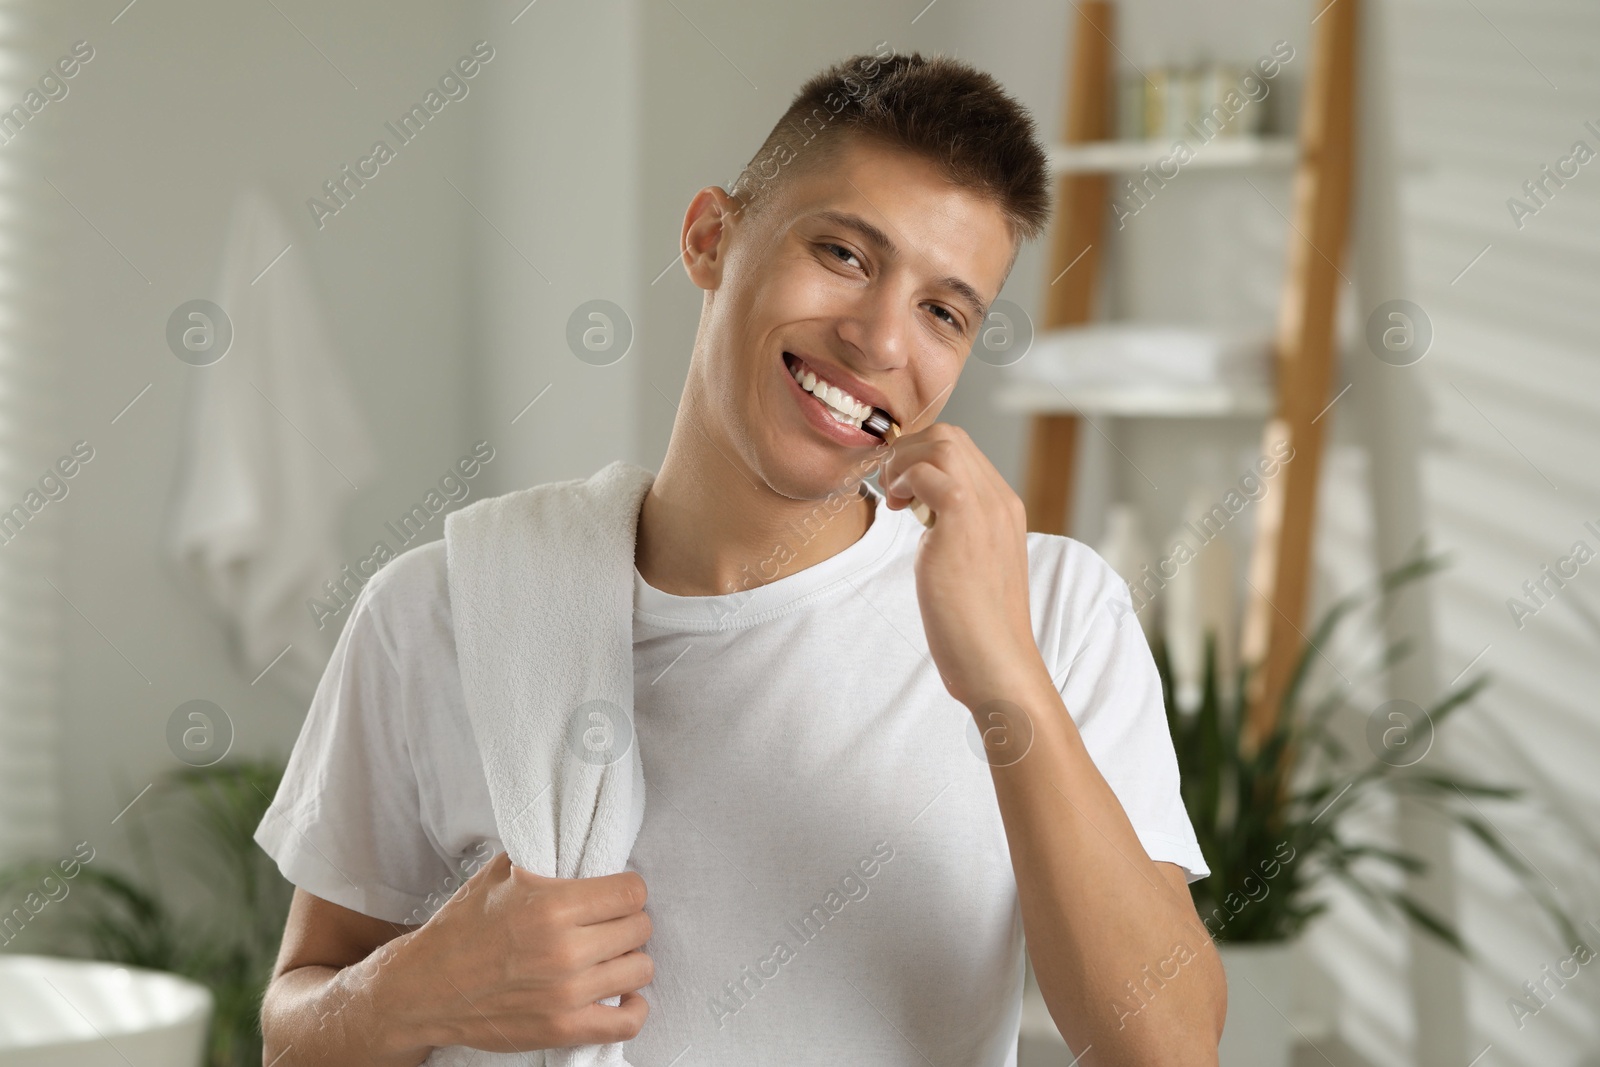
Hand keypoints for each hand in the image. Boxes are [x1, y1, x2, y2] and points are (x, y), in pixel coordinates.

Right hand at [385, 851, 652, 1052]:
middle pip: (640, 928)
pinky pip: (626, 1022)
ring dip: (628, 959)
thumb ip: (545, 857)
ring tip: (607, 955)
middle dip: (627, 921)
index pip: (631, 892)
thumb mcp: (498, 874)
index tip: (614, 894)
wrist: (424, 989)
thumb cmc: (461, 928)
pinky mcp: (563, 1029)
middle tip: (606, 923)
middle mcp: (564, 951)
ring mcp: (566, 995)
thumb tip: (581, 843)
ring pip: (640, 969)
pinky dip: (633, 1008)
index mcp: (552, 907)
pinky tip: (622, 994)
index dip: (627, 889)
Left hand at [878, 423, 1046, 708]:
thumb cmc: (975, 625)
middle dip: (907, 452)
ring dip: (903, 463)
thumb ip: (954, 530)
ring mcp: (985, 510)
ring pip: (941, 443)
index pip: (961, 450)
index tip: (900, 489)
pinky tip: (896, 510)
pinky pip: (927, 473)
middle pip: (950, 437)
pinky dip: (903, 482)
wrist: (995, 662)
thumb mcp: (969, 563)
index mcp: (1004, 508)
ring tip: (893, 498)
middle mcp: (1000, 501)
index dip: (920, 458)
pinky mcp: (963, 524)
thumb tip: (922, 508)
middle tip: (890, 489)